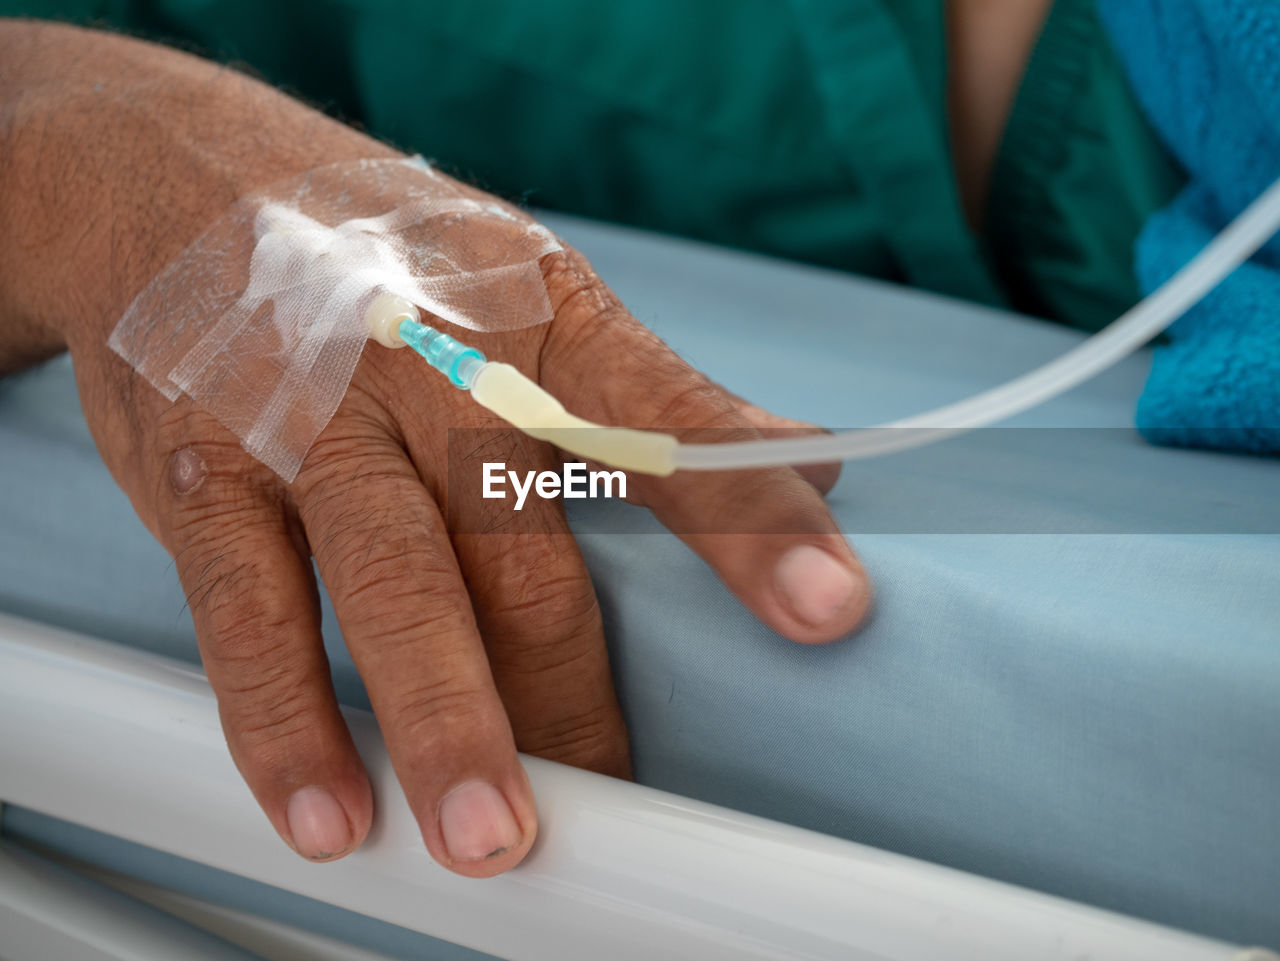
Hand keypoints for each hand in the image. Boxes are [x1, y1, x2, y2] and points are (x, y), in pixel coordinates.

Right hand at [0, 22, 871, 876]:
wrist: (174, 179)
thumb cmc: (387, 258)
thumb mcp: (534, 287)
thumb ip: (655, 389)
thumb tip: (817, 463)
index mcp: (536, 320)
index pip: (666, 421)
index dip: (752, 517)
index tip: (829, 606)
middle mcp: (426, 367)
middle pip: (523, 544)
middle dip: (575, 685)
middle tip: (623, 795)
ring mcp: (310, 421)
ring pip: (393, 583)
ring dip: (447, 718)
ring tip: (491, 835)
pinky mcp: (204, 472)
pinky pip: (250, 609)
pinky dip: (287, 718)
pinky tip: (326, 806)